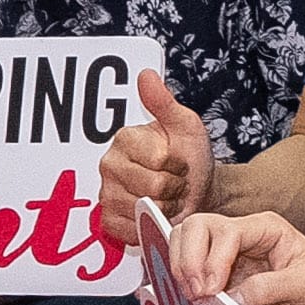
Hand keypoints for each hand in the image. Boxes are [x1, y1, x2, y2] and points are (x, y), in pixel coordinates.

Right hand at [101, 71, 217, 223]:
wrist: (198, 190)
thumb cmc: (191, 157)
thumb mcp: (186, 126)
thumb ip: (165, 103)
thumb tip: (145, 75)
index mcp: (124, 139)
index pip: (159, 159)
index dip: (178, 165)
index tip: (178, 162)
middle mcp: (108, 165)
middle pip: (153, 188)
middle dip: (174, 189)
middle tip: (175, 183)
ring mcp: (106, 194)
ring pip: (146, 210)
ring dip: (166, 208)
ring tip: (167, 198)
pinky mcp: (108, 221)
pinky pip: (132, 229)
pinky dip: (151, 227)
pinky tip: (156, 215)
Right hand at [172, 209, 304, 304]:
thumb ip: (270, 288)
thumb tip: (234, 298)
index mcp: (265, 228)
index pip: (227, 232)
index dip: (214, 259)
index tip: (212, 289)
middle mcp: (242, 235)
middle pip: (197, 227)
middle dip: (189, 259)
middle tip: (196, 293)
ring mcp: (226, 254)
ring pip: (184, 241)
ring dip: (181, 268)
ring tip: (193, 296)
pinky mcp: (218, 274)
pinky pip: (187, 268)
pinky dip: (179, 279)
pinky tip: (186, 297)